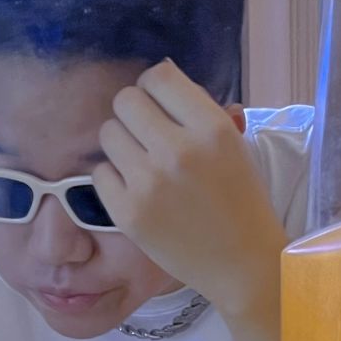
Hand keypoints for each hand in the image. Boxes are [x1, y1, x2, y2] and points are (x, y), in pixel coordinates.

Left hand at [93, 60, 287, 318]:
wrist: (241, 264)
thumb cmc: (241, 202)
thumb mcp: (234, 147)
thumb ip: (199, 112)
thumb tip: (161, 76)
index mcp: (211, 128)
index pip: (158, 76)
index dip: (154, 87)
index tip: (160, 105)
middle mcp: (178, 150)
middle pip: (125, 100)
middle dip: (134, 113)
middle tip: (146, 134)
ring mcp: (149, 182)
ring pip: (108, 133)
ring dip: (121, 143)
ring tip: (140, 162)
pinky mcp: (128, 212)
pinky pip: (99, 173)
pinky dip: (113, 178)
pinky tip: (134, 189)